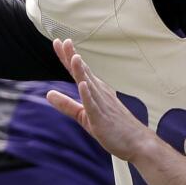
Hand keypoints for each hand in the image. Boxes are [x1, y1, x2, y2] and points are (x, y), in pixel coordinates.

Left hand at [45, 38, 153, 161]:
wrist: (137, 143)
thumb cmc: (113, 128)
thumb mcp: (84, 116)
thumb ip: (67, 104)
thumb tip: (48, 93)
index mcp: (95, 91)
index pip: (79, 71)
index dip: (68, 57)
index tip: (58, 42)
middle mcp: (99, 93)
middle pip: (83, 73)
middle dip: (73, 57)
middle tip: (63, 41)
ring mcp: (102, 105)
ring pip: (89, 85)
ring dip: (81, 71)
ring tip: (74, 57)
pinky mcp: (102, 119)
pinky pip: (94, 106)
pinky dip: (88, 95)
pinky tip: (82, 85)